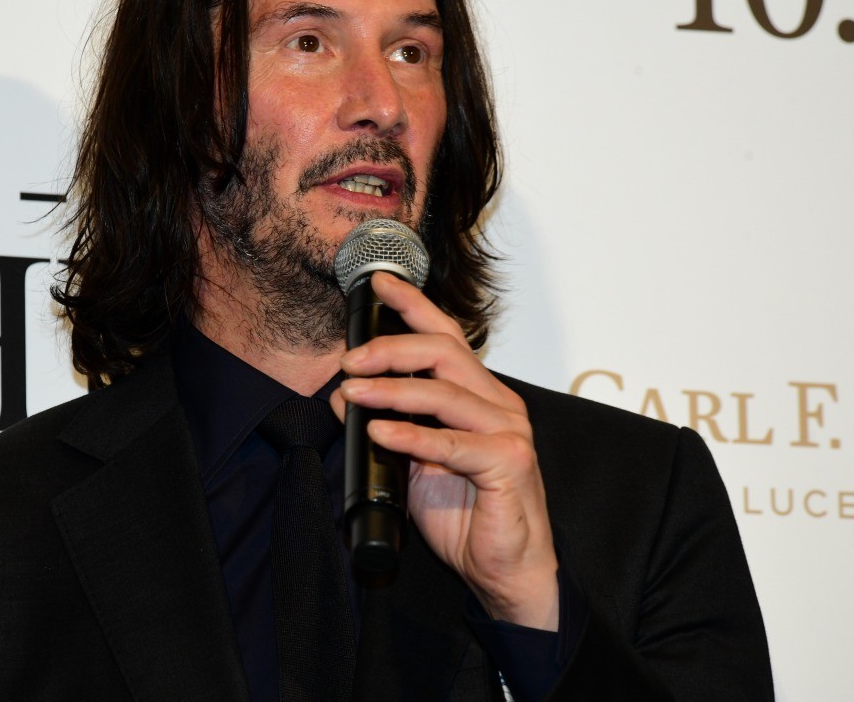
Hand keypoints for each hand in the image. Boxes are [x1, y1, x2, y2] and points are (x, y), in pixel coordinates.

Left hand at [329, 271, 558, 629]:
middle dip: (390, 348)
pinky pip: (452, 442)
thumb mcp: (413, 461)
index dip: (413, 306)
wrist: (502, 569)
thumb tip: (344, 393)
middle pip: (444, 353)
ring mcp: (509, 431)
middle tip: (349, 359)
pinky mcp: (509, 463)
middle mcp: (499, 404)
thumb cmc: (467, 515)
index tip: (378, 283)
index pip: (445, 338)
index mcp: (479, 396)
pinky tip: (378, 433)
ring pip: (445, 392)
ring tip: (353, 392)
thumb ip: (387, 423)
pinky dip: (411, 435)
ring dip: (391, 389)